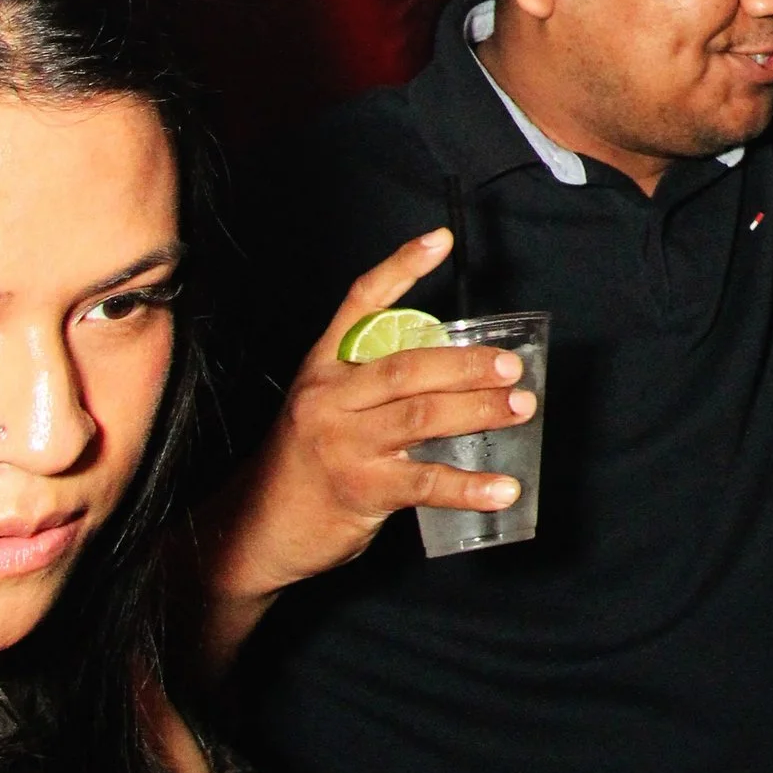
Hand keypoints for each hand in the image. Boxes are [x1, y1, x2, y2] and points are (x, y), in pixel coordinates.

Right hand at [187, 237, 537, 667]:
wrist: (251, 531)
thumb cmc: (302, 466)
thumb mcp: (325, 409)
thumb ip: (372, 388)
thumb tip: (450, 373)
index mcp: (322, 368)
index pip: (359, 303)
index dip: (400, 268)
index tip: (440, 240)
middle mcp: (328, 398)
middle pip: (407, 366)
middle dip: (467, 364)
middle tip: (512, 367)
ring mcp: (342, 444)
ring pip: (421, 416)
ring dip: (479, 410)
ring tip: (521, 408)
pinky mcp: (357, 489)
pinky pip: (424, 482)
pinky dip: (470, 486)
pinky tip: (503, 489)